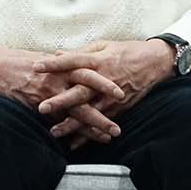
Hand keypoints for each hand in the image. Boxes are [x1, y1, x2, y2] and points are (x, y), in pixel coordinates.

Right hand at [0, 46, 125, 143]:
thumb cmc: (20, 63)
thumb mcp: (45, 60)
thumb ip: (63, 66)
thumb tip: (78, 68)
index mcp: (62, 64)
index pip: (88, 69)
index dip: (105, 77)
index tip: (121, 86)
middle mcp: (58, 77)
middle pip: (87, 86)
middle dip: (106, 98)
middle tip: (124, 105)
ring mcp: (48, 92)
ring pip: (76, 108)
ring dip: (95, 122)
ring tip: (110, 135)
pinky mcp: (37, 104)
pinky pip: (57, 121)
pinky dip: (70, 132)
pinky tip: (79, 143)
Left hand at [33, 40, 175, 146]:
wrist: (154, 63)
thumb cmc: (125, 51)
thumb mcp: (103, 46)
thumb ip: (79, 52)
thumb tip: (56, 54)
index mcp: (98, 60)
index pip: (73, 61)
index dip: (55, 64)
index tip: (36, 66)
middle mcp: (103, 79)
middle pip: (79, 91)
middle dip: (60, 100)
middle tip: (41, 107)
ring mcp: (111, 96)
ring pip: (89, 112)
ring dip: (71, 123)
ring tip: (54, 131)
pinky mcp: (118, 108)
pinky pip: (101, 123)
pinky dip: (88, 135)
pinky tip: (74, 143)